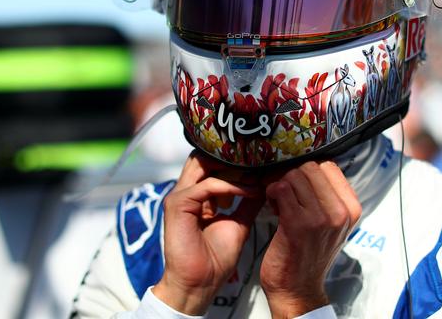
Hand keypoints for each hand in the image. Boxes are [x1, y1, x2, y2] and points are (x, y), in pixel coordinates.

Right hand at [153, 152, 263, 314]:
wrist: (200, 285)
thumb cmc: (216, 258)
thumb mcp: (238, 222)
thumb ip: (247, 202)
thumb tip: (264, 184)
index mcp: (196, 195)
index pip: (211, 162)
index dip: (234, 159)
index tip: (261, 161)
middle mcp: (185, 191)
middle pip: (205, 156)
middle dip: (232, 157)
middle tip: (258, 162)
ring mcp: (179, 196)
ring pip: (204, 164)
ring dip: (233, 168)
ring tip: (256, 173)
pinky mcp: (177, 205)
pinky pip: (208, 186)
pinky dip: (232, 187)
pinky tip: (250, 192)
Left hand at [260, 160, 361, 317]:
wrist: (298, 289)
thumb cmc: (309, 252)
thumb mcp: (331, 223)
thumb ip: (328, 195)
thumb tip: (308, 164)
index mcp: (351, 208)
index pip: (328, 166)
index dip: (308, 172)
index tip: (300, 188)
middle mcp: (340, 212)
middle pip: (309, 167)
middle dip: (292, 177)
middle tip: (287, 198)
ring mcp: (320, 218)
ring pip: (293, 175)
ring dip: (280, 186)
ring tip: (281, 205)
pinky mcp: (297, 224)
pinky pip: (280, 188)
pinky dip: (271, 194)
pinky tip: (274, 209)